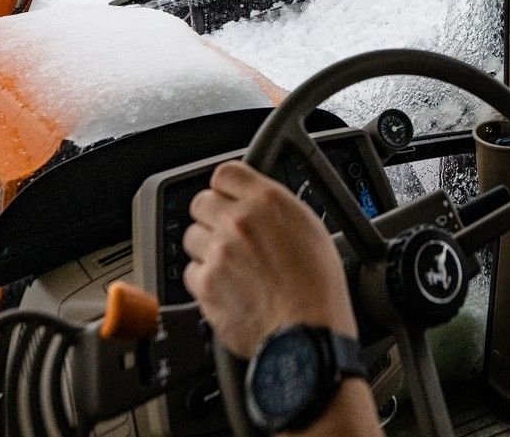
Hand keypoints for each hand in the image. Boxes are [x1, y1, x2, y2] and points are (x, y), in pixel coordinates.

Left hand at [182, 162, 356, 357]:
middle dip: (212, 216)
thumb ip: (276, 208)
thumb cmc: (318, 288)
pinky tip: (229, 288)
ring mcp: (218, 254)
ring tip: (232, 266)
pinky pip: (191, 273)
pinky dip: (205, 280)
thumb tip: (257, 203)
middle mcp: (238, 222)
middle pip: (201, 202)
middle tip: (228, 234)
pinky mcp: (205, 285)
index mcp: (267, 201)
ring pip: (192, 237)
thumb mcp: (310, 228)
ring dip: (206, 249)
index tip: (229, 198)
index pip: (225, 173)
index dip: (227, 188)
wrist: (307, 334)